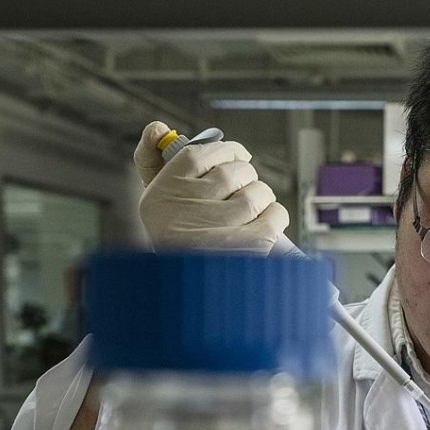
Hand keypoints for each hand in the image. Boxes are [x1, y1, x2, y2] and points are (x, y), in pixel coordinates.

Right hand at [134, 121, 289, 253]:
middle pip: (236, 170)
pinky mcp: (248, 244)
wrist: (187, 302)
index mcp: (166, 188)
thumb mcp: (157, 205)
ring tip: (250, 217)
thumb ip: (153, 163)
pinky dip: (276, 219)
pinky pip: (276, 215)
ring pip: (259, 191)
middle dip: (247, 179)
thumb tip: (155, 127)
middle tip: (242, 195)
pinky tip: (263, 229)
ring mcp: (220, 224)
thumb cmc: (176, 246)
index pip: (204, 151)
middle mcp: (189, 203)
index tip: (238, 158)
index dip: (229, 151)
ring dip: (262, 200)